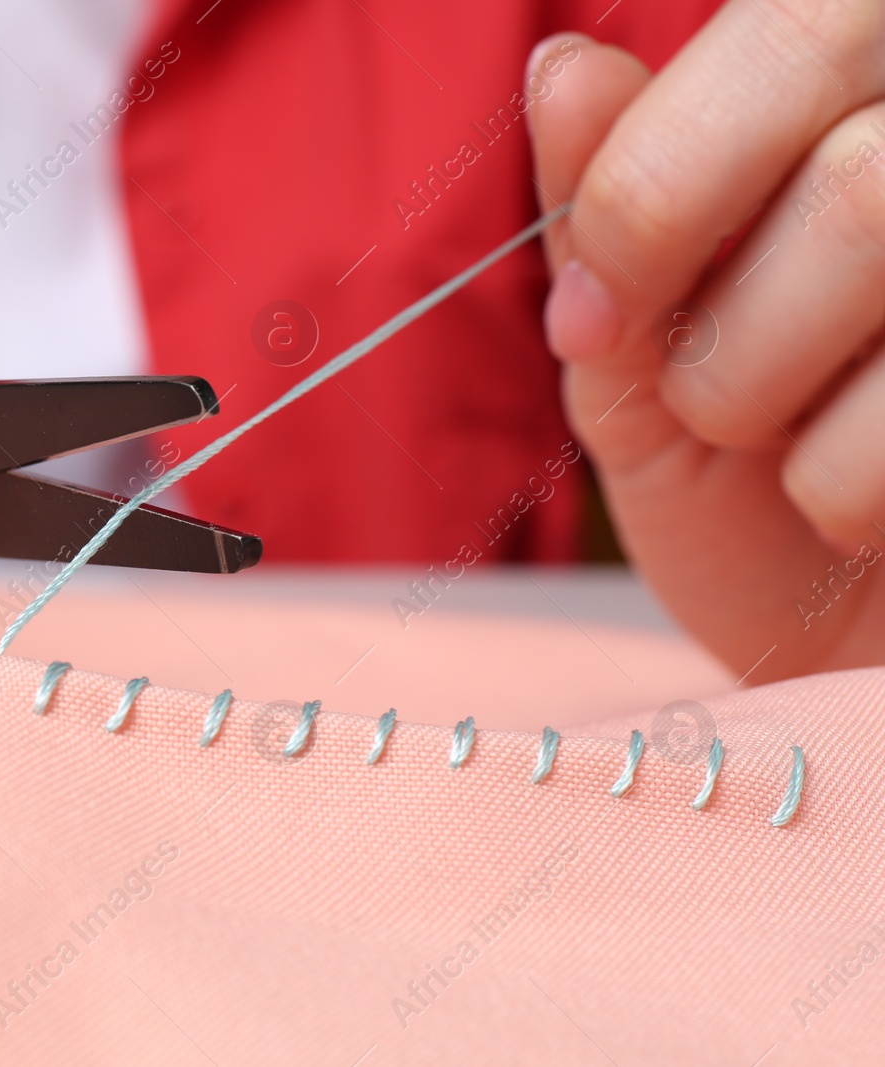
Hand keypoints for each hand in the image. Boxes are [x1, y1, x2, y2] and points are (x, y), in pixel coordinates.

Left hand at [528, 10, 884, 683]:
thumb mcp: (634, 360)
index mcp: (862, 101)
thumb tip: (562, 68)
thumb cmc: (739, 499)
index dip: (654, 184)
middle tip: (712, 404)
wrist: (843, 655)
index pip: (792, 32)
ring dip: (770, 393)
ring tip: (782, 449)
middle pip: (853, 171)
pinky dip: (847, 488)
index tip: (596, 311)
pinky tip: (866, 508)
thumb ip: (606, 216)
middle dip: (722, 320)